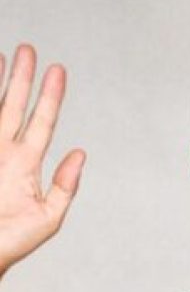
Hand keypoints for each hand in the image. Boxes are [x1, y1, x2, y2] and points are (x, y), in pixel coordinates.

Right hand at [0, 45, 85, 277]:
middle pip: (13, 105)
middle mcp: (3, 151)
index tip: (57, 70)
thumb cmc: (10, 242)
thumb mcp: (48, 218)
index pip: (41, 121)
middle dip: (21, 77)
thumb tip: (80, 154)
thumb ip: (65, 187)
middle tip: (29, 48)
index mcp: (26, 164)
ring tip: (3, 55)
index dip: (50, 96)